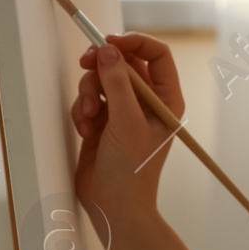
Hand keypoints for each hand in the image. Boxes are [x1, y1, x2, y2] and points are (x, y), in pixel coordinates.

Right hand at [69, 30, 187, 228]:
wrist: (114, 207)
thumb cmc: (131, 171)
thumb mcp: (126, 122)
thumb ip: (117, 83)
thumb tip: (107, 49)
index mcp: (166, 99)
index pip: (156, 54)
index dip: (133, 42)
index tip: (108, 42)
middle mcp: (147, 102)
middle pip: (123, 61)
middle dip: (102, 66)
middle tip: (86, 64)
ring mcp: (124, 111)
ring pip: (101, 79)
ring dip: (89, 94)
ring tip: (89, 118)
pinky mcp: (103, 121)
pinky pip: (88, 98)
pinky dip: (82, 111)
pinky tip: (86, 132)